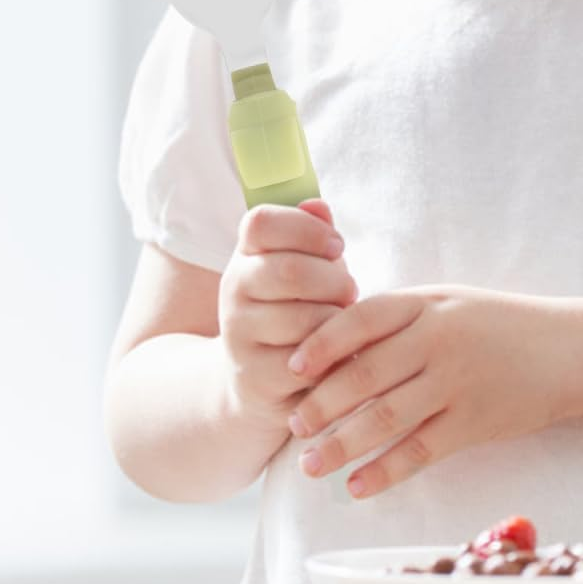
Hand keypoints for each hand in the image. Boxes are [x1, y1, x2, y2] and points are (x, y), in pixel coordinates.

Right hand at [217, 199, 357, 431]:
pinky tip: (333, 351)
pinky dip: (332, 353)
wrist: (256, 378)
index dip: (306, 228)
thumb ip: (312, 234)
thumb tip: (318, 205)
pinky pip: (309, 358)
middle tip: (349, 290)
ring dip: (336, 318)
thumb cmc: (294, 308)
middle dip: (334, 280)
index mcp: (245, 255)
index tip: (336, 245)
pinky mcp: (257, 376)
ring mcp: (240, 334)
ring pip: (303, 317)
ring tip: (340, 321)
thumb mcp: (302, 266)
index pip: (260, 223)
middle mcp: (233, 290)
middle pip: (289, 270)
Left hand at [284, 285, 569, 498]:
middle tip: (292, 426)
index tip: (291, 368)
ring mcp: (457, 383)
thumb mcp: (447, 302)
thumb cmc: (496, 324)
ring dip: (343, 444)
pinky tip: (358, 487)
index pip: (361, 320)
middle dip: (322, 404)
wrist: (568, 349)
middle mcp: (438, 341)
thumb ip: (396, 316)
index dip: (322, 344)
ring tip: (310, 466)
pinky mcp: (475, 423)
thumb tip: (332, 339)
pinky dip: (385, 471)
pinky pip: (420, 451)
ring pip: (387, 417)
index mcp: (426, 305)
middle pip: (366, 374)